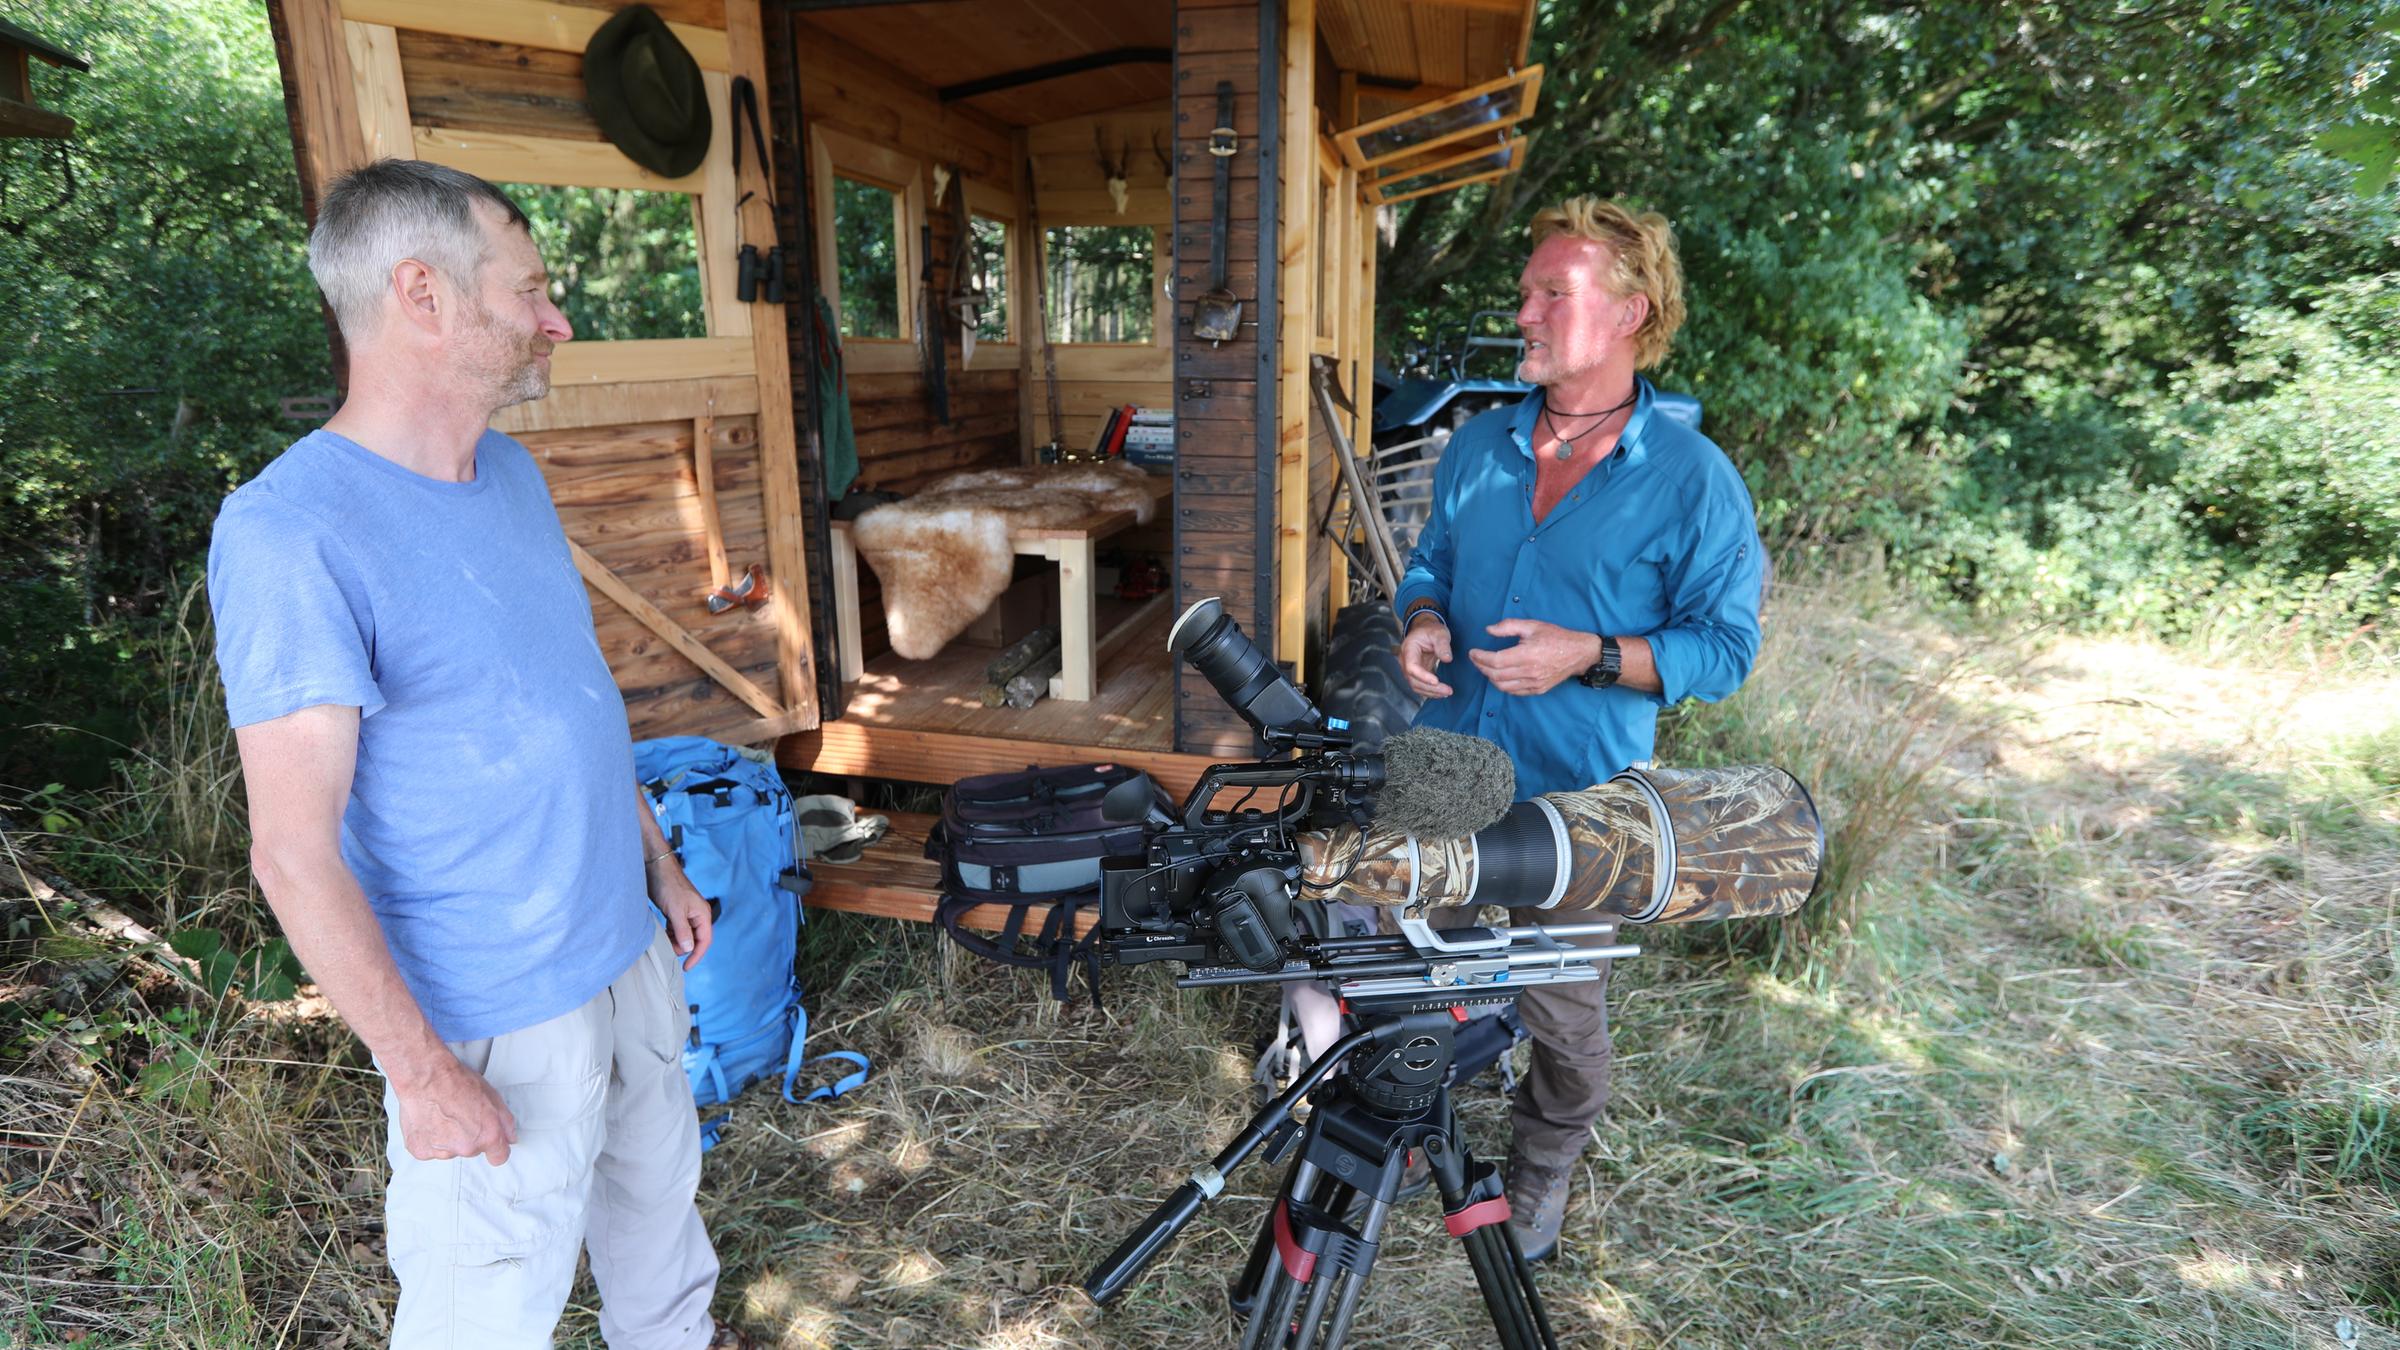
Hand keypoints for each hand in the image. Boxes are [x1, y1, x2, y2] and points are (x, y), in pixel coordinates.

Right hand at [394, 1053, 517, 1165]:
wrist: (425, 1078)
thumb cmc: (457, 1082)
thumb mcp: (492, 1096)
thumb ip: (505, 1121)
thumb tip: (510, 1138)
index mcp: (487, 1136)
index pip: (499, 1157)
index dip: (496, 1149)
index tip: (492, 1143)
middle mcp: (466, 1148)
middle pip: (472, 1150)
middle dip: (469, 1137)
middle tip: (460, 1115)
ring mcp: (442, 1151)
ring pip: (450, 1150)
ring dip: (448, 1139)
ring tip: (442, 1115)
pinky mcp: (421, 1150)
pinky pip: (429, 1149)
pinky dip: (429, 1138)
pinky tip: (429, 1120)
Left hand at [651, 860, 714, 970]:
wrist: (656, 867)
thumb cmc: (668, 885)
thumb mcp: (675, 910)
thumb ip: (682, 931)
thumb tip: (689, 949)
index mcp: (702, 914)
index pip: (704, 941)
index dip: (696, 955)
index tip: (686, 967)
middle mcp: (697, 915)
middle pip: (695, 940)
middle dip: (683, 948)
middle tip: (668, 950)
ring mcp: (687, 914)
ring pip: (684, 936)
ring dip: (675, 942)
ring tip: (663, 943)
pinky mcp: (676, 912)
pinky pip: (676, 930)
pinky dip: (670, 935)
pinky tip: (662, 936)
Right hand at [1399, 615, 1453, 698]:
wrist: (1425, 631)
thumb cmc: (1431, 630)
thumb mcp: (1439, 633)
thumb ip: (1443, 645)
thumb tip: (1447, 659)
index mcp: (1408, 649)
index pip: (1411, 667)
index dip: (1423, 676)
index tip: (1436, 681)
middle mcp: (1405, 661)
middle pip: (1413, 680)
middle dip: (1430, 688)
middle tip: (1448, 690)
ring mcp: (1410, 669)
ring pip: (1416, 686)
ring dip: (1431, 692)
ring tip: (1447, 692)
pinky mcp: (1416, 674)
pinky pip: (1420, 686)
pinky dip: (1430, 691)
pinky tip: (1442, 692)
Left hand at [1468, 619, 1600, 696]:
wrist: (1579, 653)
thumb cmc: (1556, 637)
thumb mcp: (1532, 625)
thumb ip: (1509, 626)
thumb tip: (1488, 630)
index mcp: (1527, 654)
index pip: (1496, 661)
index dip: (1480, 658)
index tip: (1473, 652)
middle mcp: (1530, 672)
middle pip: (1496, 675)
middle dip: (1481, 667)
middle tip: (1476, 659)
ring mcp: (1534, 683)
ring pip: (1503, 686)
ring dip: (1490, 677)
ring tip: (1485, 667)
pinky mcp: (1538, 689)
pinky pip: (1514, 691)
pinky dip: (1502, 685)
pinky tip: (1498, 676)